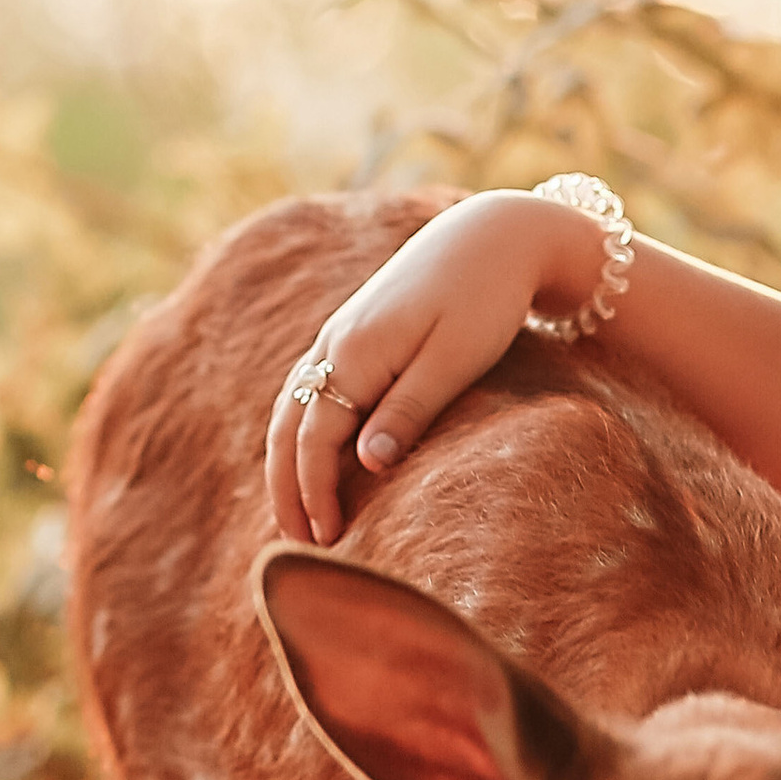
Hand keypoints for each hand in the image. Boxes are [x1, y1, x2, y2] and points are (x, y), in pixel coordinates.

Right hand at [265, 192, 566, 544]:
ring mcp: (340, 335)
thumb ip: (408, 412)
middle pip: (289, 427)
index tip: (326, 540)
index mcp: (355, 352)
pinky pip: (310, 390)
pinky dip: (301, 430)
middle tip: (297, 544)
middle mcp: (335, 342)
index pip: (315, 438)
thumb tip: (366, 464)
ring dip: (288, 462)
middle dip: (287, 487)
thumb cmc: (485, 300)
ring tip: (297, 513)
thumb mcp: (454, 362)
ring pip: (292, 407)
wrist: (493, 235)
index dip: (314, 492)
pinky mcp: (355, 333)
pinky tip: (313, 458)